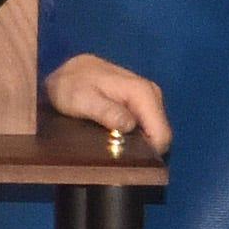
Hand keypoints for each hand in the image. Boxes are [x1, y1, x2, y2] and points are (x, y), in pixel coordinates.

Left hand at [45, 54, 169, 154]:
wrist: (67, 71)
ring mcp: (149, 98)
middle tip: (114, 152)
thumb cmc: (70, 85)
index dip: (147, 153)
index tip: (124, 157)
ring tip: (112, 144)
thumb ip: (105, 111)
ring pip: (153, 132)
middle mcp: (152, 94)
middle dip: (142, 148)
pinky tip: (114, 136)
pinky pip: (145, 126)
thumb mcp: (81, 99)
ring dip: (137, 142)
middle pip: (159, 135)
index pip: (161, 135)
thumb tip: (129, 126)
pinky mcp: (143, 103)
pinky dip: (133, 135)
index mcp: (143, 93)